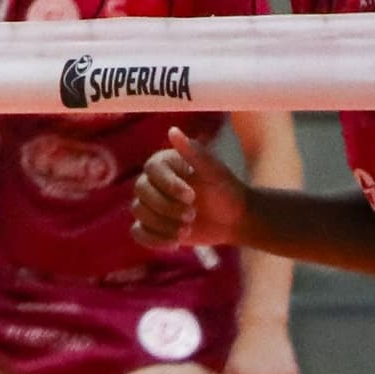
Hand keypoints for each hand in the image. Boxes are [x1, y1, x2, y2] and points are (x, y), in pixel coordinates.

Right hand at [135, 127, 246, 251]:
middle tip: (192, 215)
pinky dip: (154, 239)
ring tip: (187, 229)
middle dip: (166, 207)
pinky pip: (138, 233)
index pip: (151, 171)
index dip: (168, 185)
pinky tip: (176, 242)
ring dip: (163, 224)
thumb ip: (194, 153)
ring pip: (140, 213)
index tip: (192, 196)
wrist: (236, 218)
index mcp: (164, 164)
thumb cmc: (227, 190)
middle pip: (141, 194)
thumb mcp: (214, 171)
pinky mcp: (152, 226)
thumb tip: (173, 131)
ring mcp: (150, 205)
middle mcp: (152, 182)